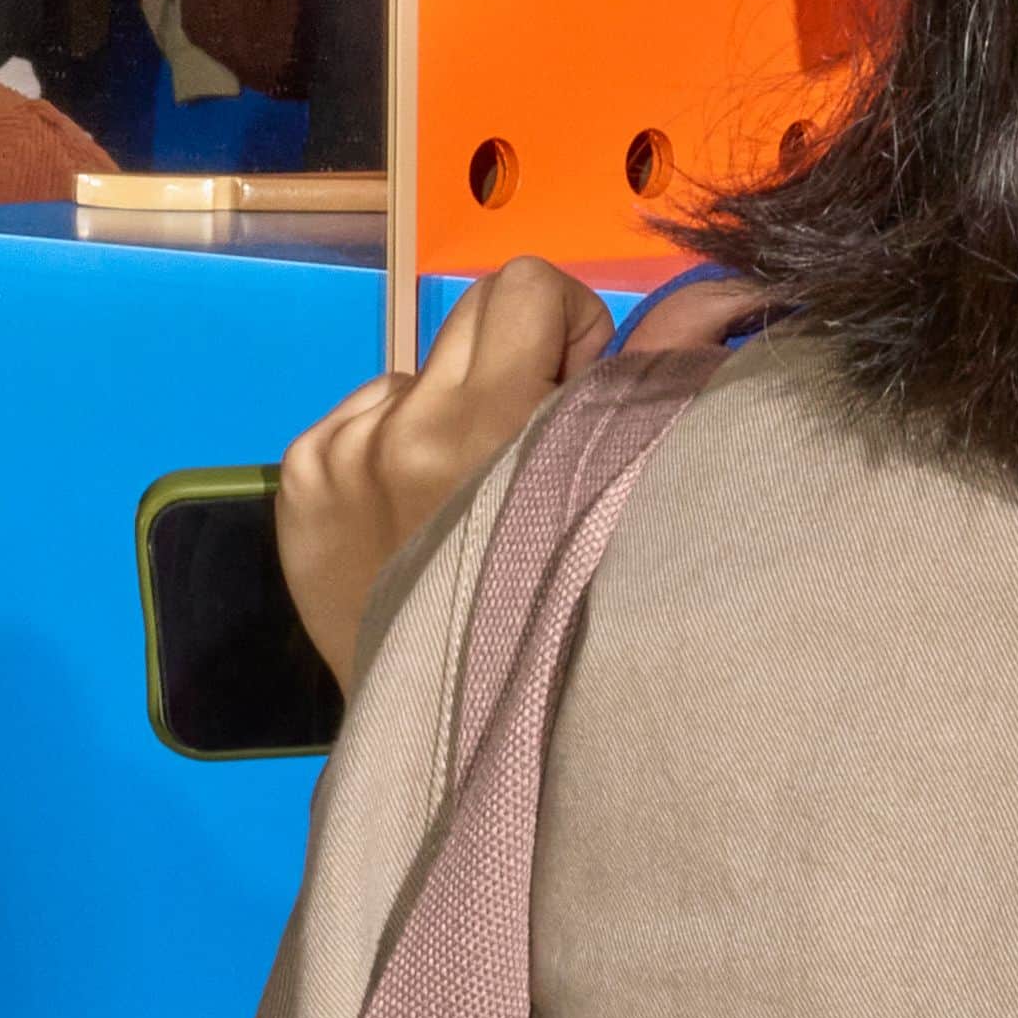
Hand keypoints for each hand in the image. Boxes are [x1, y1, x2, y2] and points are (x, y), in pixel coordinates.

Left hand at [272, 257, 752, 683]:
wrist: (450, 732)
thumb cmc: (558, 612)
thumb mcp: (618, 492)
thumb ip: (661, 374)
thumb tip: (719, 288)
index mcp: (486, 425)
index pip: (526, 285)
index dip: (568, 335)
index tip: (571, 408)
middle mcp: (400, 429)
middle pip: (471, 310)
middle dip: (513, 363)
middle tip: (525, 452)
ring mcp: (339, 454)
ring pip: (418, 371)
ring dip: (450, 413)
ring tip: (465, 501)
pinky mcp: (297, 479)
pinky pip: (363, 413)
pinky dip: (394, 449)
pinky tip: (414, 517)